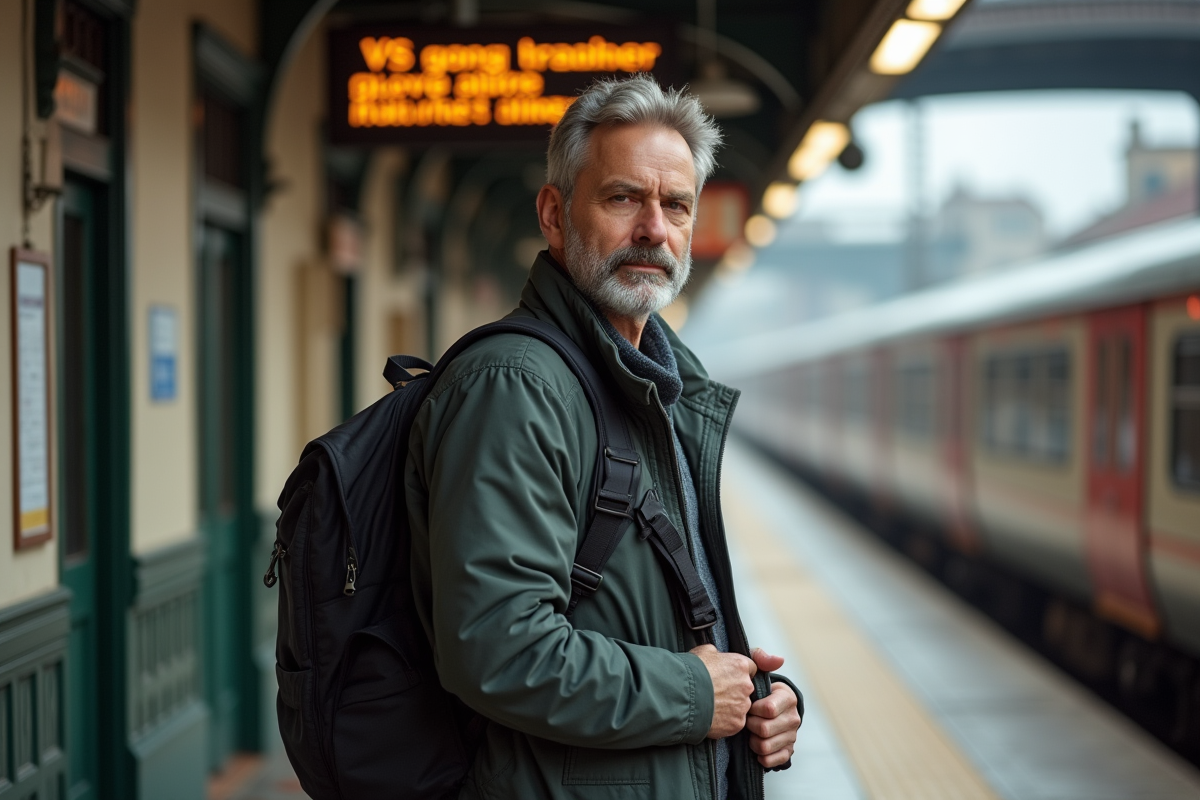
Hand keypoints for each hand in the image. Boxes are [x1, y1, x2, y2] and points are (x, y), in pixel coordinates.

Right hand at [690, 644, 756, 738]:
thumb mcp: (704, 651)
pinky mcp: (736, 723)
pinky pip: (734, 722)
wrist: (682, 696)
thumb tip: (718, 658)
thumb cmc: (691, 673)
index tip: (730, 676)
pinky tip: (712, 716)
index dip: (738, 673)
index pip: (750, 668)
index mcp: (740, 665)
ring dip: (730, 706)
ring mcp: (742, 706)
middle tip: (716, 692)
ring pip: (740, 706)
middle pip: (746, 689)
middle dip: (734, 690)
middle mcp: (746, 685)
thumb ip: (718, 656)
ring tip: (712, 706)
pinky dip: (725, 721)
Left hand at [746, 648, 800, 768]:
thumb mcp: (757, 670)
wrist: (766, 709)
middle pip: (765, 730)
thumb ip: (760, 659)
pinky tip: (755, 747)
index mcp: (788, 698)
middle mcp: (794, 718)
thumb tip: (778, 659)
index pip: (768, 709)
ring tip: (749, 732)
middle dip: (750, 726)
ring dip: (753, 741)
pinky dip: (761, 756)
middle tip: (746, 720)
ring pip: (765, 746)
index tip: (747, 705)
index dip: (752, 710)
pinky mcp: (788, 751)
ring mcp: (792, 736)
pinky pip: (773, 760)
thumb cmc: (758, 689)